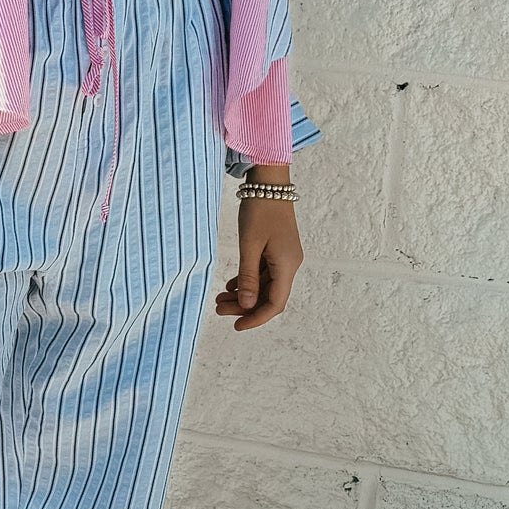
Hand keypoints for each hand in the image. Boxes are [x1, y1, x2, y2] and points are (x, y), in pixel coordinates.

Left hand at [216, 170, 301, 330]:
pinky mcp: (277, 249)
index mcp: (287, 265)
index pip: (274, 303)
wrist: (269, 182)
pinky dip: (248, 280)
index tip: (236, 326)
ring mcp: (284, 257)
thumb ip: (248, 276)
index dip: (255, 318)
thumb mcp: (249, 244)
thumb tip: (247, 305)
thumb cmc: (260, 210)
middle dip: (244, 306)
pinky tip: (231, 284)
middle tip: (219, 309)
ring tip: (220, 298)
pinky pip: (264, 272)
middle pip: (268, 296)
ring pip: (264, 285)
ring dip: (244, 294)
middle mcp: (289, 264)